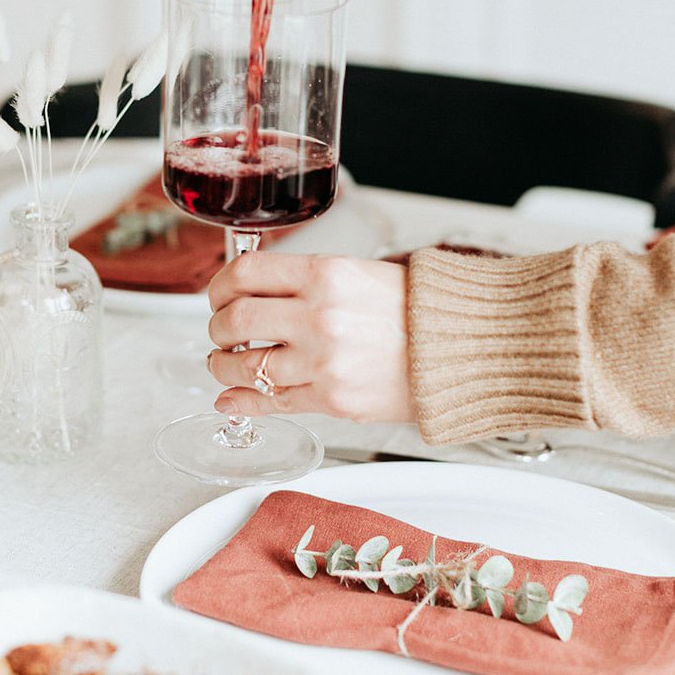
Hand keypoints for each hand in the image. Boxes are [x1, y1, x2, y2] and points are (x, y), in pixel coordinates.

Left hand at [206, 253, 412, 423]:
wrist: (457, 347)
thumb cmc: (413, 308)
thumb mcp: (357, 272)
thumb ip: (305, 280)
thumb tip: (256, 290)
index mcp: (325, 275)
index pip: (246, 273)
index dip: (220, 286)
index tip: (219, 295)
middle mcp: (320, 316)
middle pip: (234, 320)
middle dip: (217, 327)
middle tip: (220, 331)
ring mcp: (323, 361)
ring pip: (245, 366)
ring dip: (224, 366)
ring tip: (227, 363)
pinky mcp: (332, 399)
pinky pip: (271, 402)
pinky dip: (242, 401)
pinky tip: (231, 397)